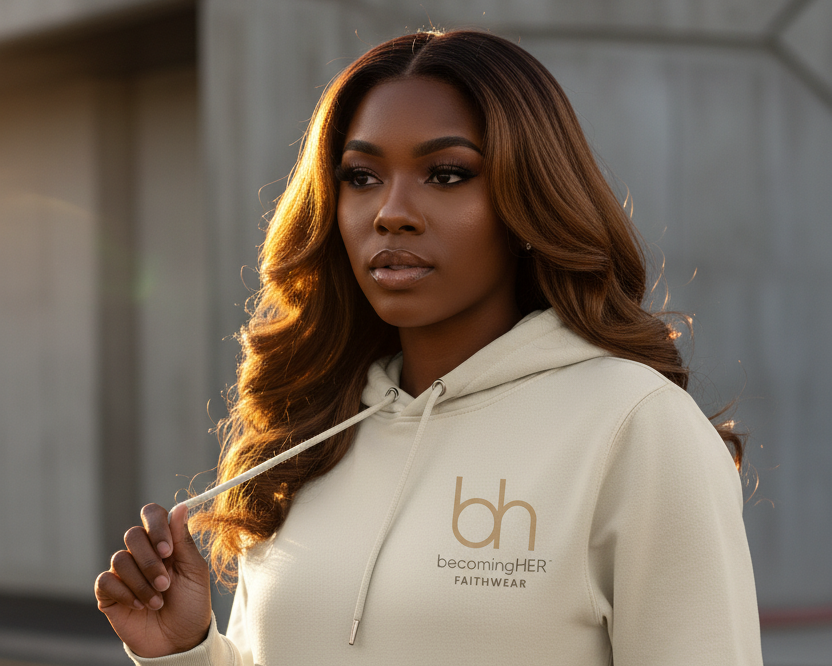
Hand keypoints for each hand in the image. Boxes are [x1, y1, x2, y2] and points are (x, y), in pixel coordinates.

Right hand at [94, 503, 211, 657]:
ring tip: (157, 601)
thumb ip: (183, 540)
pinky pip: (105, 580)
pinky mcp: (109, 592)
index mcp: (164, 542)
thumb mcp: (194, 571)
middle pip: (133, 535)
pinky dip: (124, 593)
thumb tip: (180, 506)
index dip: (156, 527)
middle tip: (166, 584)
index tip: (167, 551)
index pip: (152, 514)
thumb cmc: (191, 604)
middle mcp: (142, 552)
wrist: (179, 641)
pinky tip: (139, 606)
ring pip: (120, 559)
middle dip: (151, 562)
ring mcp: (124, 572)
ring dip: (141, 583)